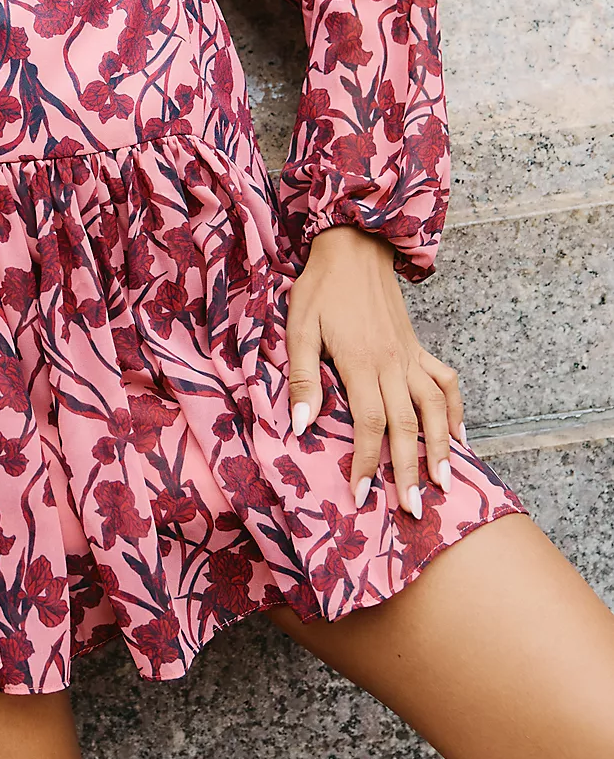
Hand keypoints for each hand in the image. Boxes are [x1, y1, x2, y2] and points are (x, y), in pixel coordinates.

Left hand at [286, 224, 465, 515]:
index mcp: (361, 362)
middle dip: (409, 471)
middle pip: (407, 426)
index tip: (363, 495)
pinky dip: (456, 411)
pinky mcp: (419, 348)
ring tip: (445, 484)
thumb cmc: (320, 289)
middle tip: (414, 511)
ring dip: (442, 448)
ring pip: (435, 409)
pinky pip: (446, 383)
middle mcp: (393, 363)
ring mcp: (411, 356)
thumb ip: (302, 378)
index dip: (368, 462)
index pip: (370, 424)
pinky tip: (460, 437)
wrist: (353, 247)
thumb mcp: (299, 329)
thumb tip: (299, 426)